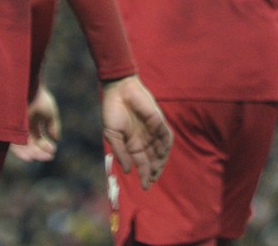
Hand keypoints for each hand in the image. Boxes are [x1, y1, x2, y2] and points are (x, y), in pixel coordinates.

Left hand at [9, 84, 60, 162]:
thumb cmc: (38, 97)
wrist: (27, 88)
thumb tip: (57, 138)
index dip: (45, 146)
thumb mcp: (50, 112)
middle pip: (31, 145)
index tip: (54, 150)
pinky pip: (14, 145)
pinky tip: (30, 158)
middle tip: (50, 157)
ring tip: (42, 158)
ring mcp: (16, 128)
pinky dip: (22, 153)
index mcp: (32, 122)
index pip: (38, 139)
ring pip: (24, 146)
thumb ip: (53, 125)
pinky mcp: (9, 130)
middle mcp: (23, 127)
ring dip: (33, 154)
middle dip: (41, 152)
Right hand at [100, 75, 172, 189]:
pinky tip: (161, 154)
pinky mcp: (158, 120)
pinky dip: (165, 145)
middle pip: (153, 159)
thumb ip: (120, 153)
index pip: (141, 162)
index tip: (145, 187)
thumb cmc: (112, 112)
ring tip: (157, 172)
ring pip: (161, 149)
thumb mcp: (112, 136)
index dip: (143, 174)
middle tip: (152, 181)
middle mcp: (144, 139)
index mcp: (132, 144)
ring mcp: (152, 130)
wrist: (118, 91)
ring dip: (161, 161)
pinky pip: (166, 135)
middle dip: (153, 171)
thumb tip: (127, 171)